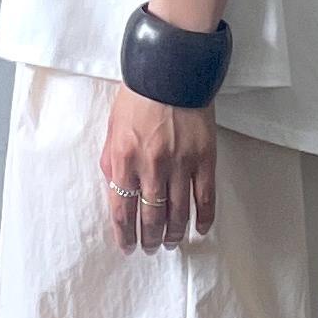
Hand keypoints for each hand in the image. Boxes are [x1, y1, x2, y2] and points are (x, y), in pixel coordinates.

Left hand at [99, 85, 216, 255]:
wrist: (171, 68)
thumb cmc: (139, 97)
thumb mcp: (113, 129)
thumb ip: (112, 163)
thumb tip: (116, 194)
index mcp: (124, 159)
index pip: (122, 210)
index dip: (125, 235)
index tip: (127, 247)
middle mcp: (151, 165)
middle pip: (151, 217)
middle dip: (149, 239)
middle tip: (149, 248)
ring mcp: (181, 163)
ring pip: (178, 213)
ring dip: (174, 234)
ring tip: (170, 243)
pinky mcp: (204, 158)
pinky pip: (205, 198)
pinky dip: (203, 218)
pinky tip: (199, 229)